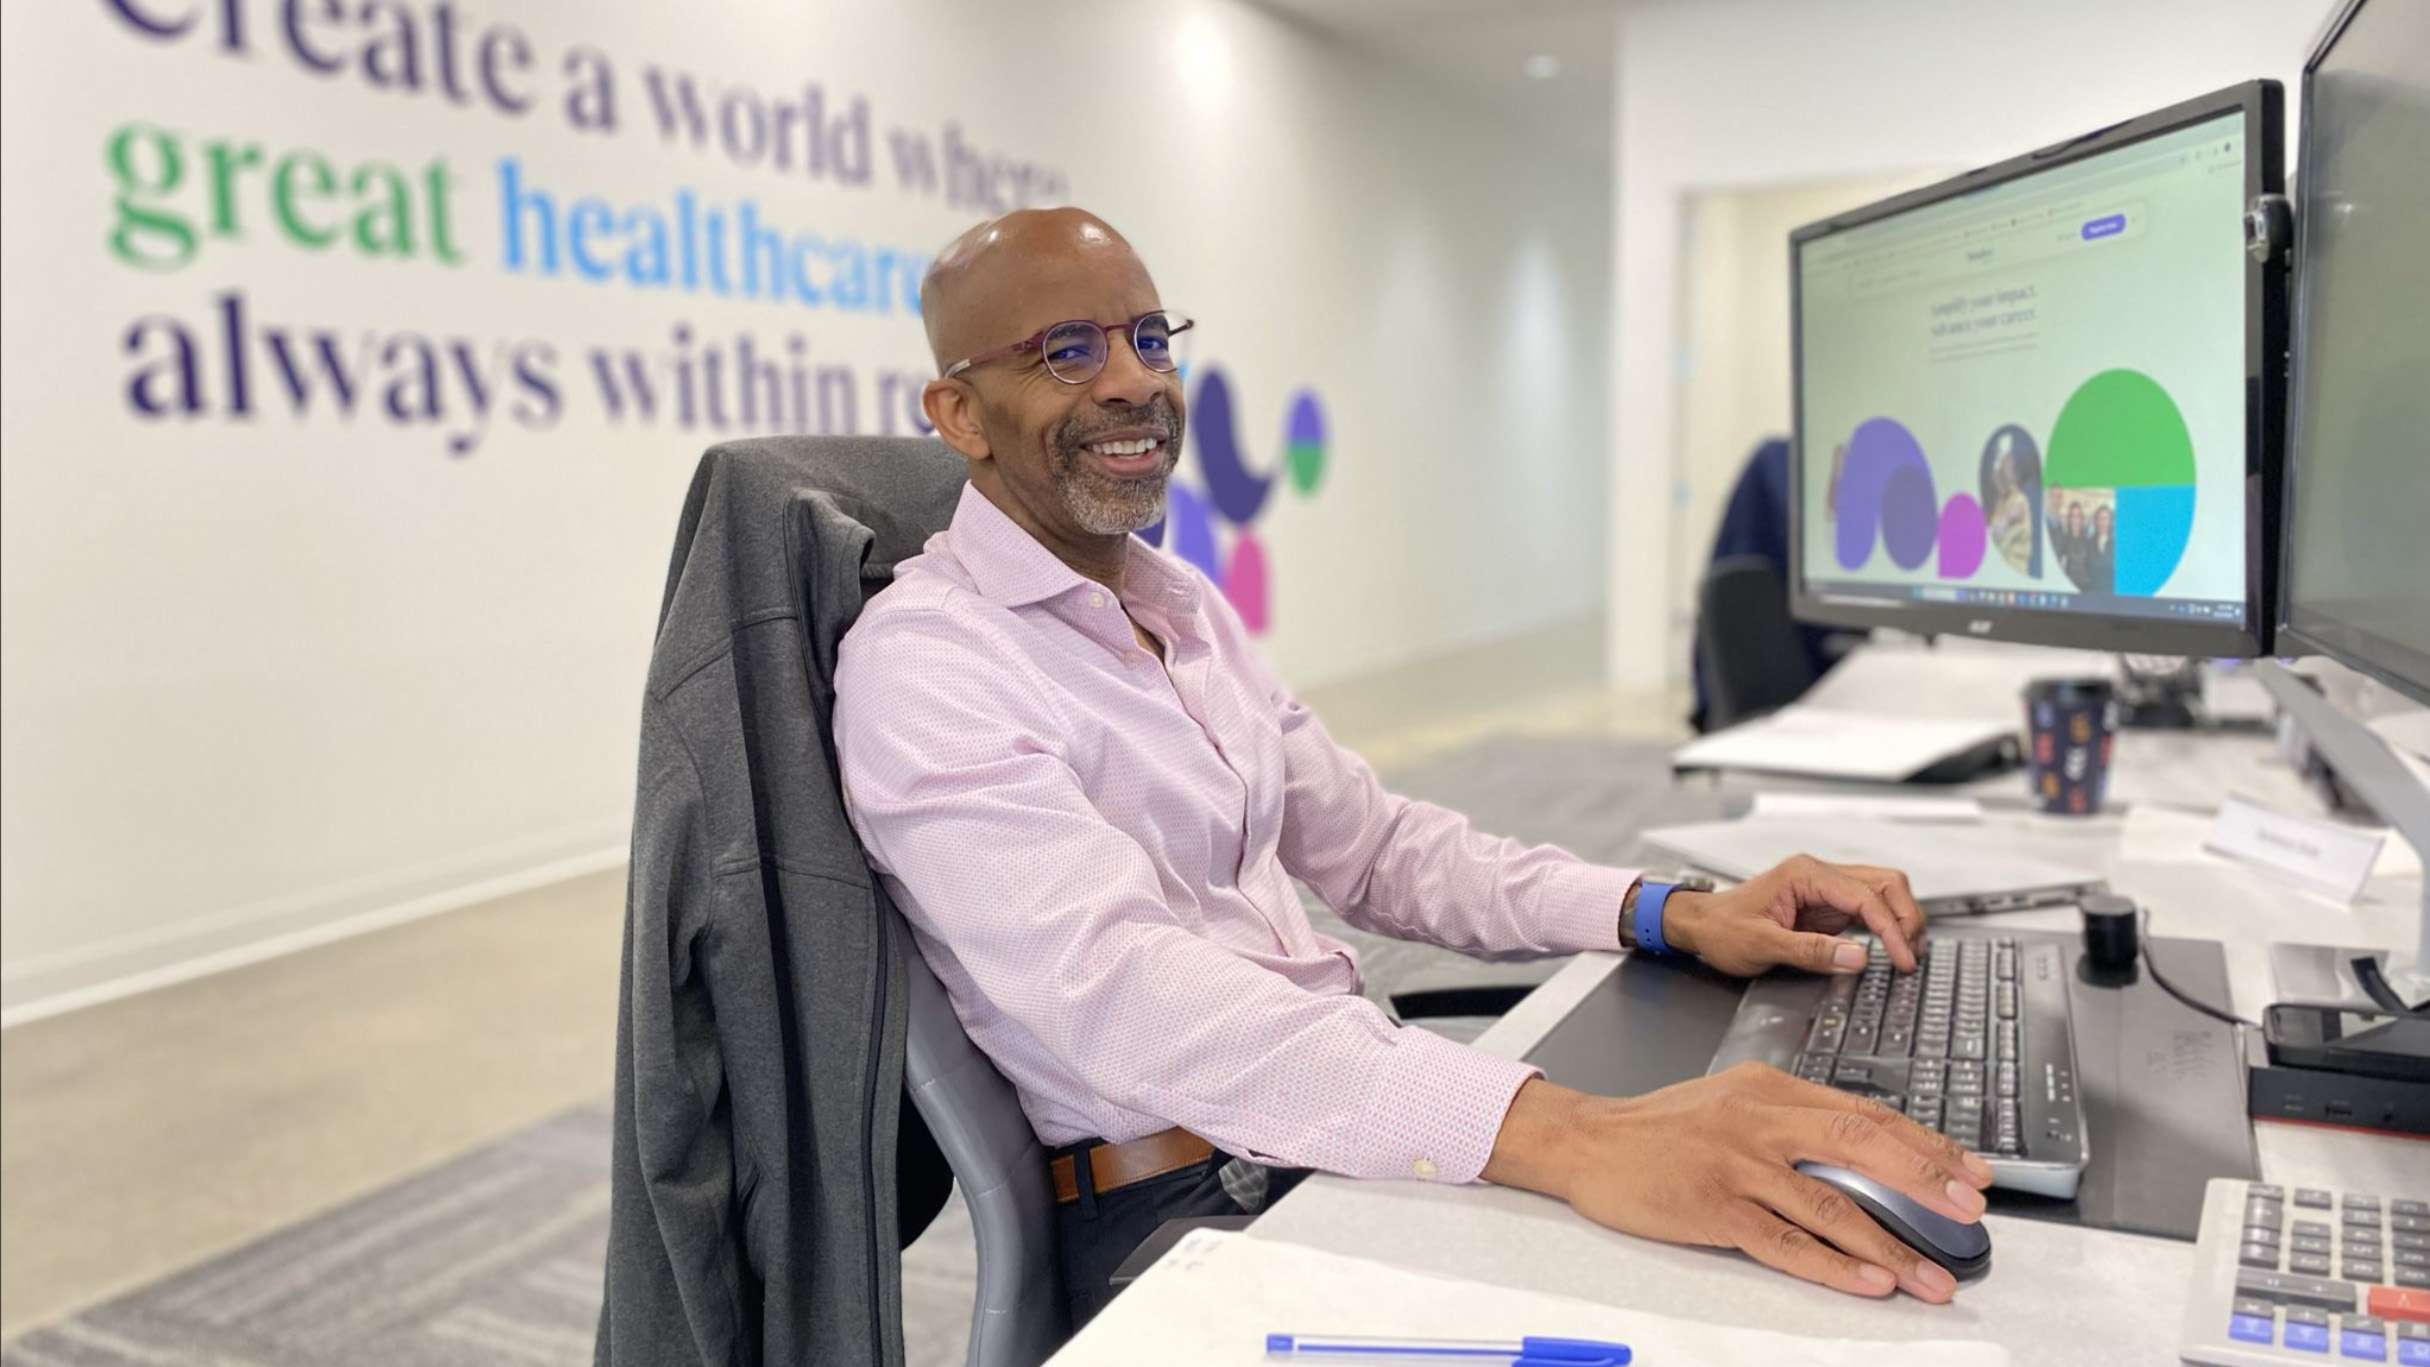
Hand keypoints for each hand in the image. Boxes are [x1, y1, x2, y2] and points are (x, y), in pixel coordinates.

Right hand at [1484, 1068, 1993, 1301]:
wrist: (1589, 1141)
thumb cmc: (1663, 1127)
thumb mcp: (1734, 1101)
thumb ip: (1793, 1120)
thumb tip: (1865, 1151)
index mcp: (1773, 1089)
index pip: (1866, 1114)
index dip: (1925, 1145)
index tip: (1970, 1171)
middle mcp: (1761, 1120)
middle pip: (1860, 1145)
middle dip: (1925, 1181)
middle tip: (1970, 1211)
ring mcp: (1737, 1164)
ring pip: (1831, 1205)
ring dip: (1890, 1247)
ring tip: (1932, 1278)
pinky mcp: (1712, 1207)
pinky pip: (1784, 1242)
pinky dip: (1832, 1266)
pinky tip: (1868, 1284)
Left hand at [1659, 855, 1925, 975]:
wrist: (1700, 925)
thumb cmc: (1722, 929)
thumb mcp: (1762, 945)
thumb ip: (1811, 951)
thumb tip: (1858, 958)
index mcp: (1805, 874)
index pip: (1865, 896)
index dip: (1891, 929)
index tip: (1902, 959)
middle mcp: (1819, 874)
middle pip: (1884, 883)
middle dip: (1906, 917)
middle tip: (1912, 955)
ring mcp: (1825, 889)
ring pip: (1881, 892)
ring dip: (1901, 919)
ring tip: (1909, 953)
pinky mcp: (1826, 906)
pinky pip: (1867, 909)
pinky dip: (1886, 926)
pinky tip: (1893, 948)